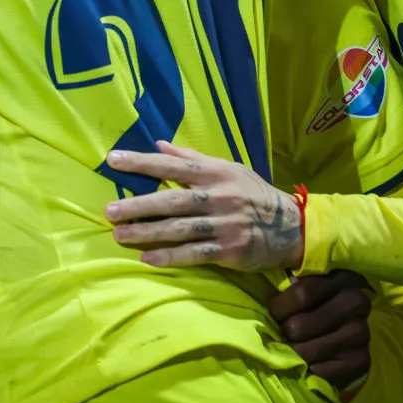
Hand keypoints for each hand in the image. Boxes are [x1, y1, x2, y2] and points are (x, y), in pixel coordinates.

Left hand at [103, 141, 302, 271]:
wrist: (292, 227)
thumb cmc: (253, 194)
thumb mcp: (228, 169)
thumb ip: (192, 157)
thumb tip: (158, 143)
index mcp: (215, 173)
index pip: (172, 164)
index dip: (142, 162)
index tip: (113, 160)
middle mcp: (218, 197)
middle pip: (172, 199)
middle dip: (139, 204)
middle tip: (109, 210)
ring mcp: (224, 225)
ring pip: (180, 228)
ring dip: (148, 232)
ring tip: (120, 235)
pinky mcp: (230, 250)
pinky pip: (195, 254)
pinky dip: (171, 257)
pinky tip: (148, 258)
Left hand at [270, 270, 370, 390]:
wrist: (338, 336)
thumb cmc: (306, 303)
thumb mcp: (295, 279)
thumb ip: (277, 267)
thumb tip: (236, 252)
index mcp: (340, 275)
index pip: (303, 292)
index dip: (280, 306)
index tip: (274, 311)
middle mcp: (357, 301)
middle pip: (301, 325)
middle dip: (285, 332)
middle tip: (284, 332)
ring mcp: (362, 332)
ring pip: (307, 350)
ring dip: (294, 352)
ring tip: (292, 348)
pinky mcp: (362, 360)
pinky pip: (321, 372)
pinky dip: (308, 370)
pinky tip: (308, 364)